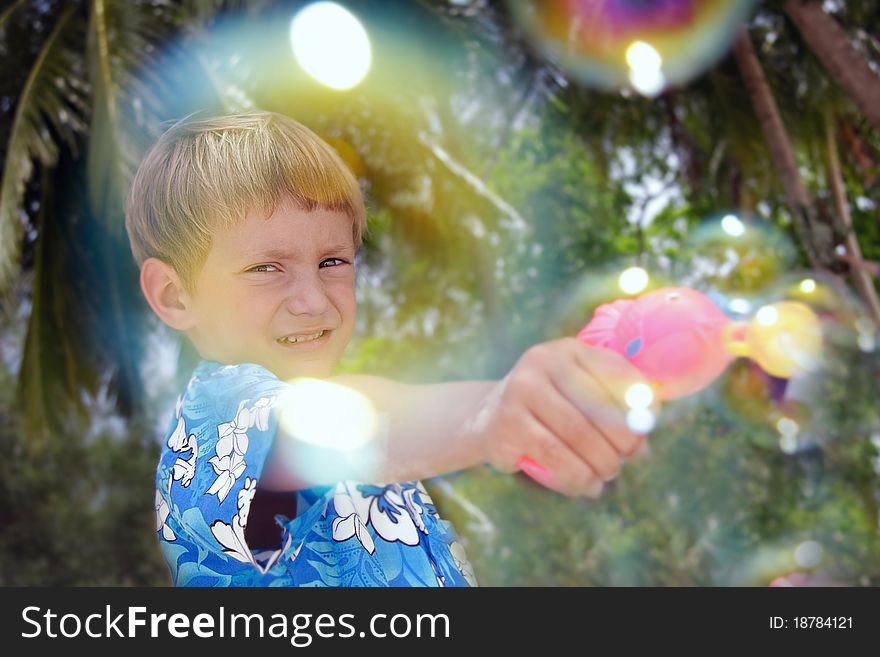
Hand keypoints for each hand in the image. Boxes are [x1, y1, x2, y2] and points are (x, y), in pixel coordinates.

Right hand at [467, 338, 656, 497]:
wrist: (488, 418)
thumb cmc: (550, 407)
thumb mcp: (580, 391)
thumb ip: (615, 402)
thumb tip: (649, 427)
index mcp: (567, 350)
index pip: (617, 375)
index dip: (639, 408)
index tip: (645, 433)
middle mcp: (540, 363)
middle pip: (600, 410)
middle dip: (623, 444)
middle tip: (626, 460)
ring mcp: (519, 392)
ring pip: (579, 439)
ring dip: (603, 466)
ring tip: (607, 475)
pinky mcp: (506, 426)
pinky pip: (555, 460)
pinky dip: (579, 480)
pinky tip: (587, 485)